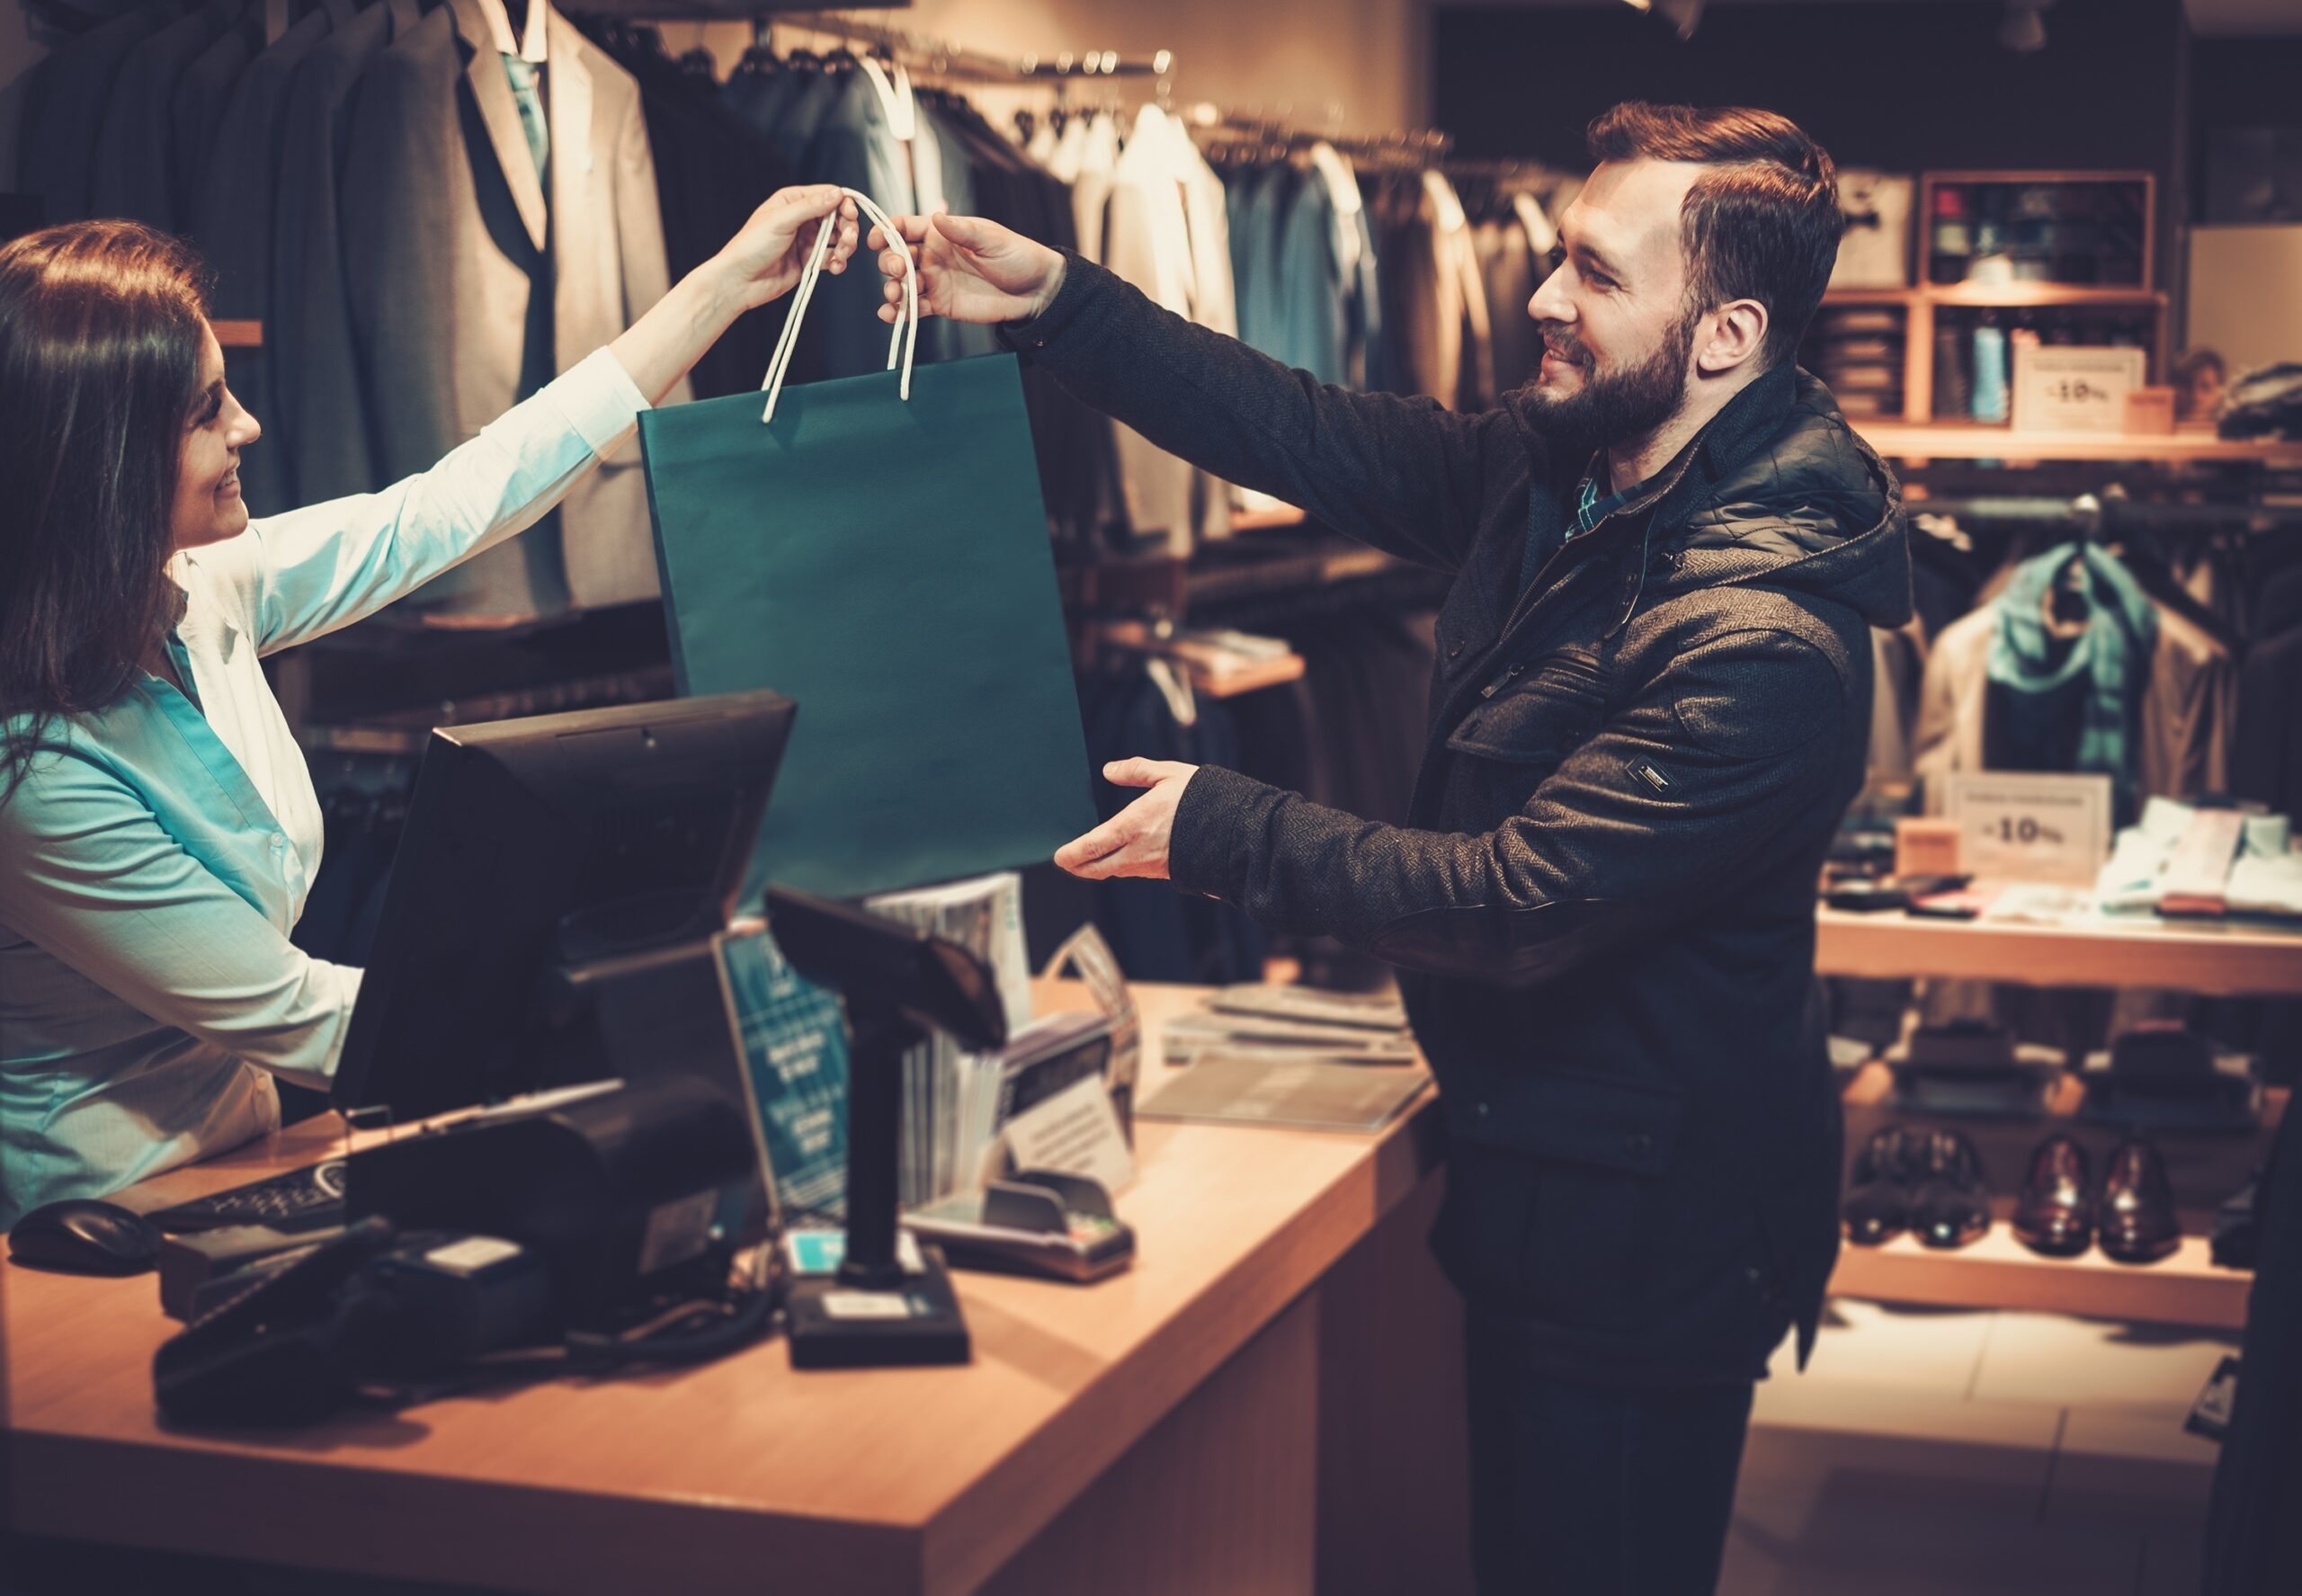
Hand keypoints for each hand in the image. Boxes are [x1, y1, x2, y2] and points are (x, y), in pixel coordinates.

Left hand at [713, 184, 858, 310]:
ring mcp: (807, 240)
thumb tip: (837, 194)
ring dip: (845, 247)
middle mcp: (802, 218)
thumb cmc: (751, 246)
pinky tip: (834, 267)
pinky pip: (831, 257)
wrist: (740, 281)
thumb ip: (811, 206)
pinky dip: (837, 262)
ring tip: (840, 256)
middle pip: (838, 217)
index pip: (829, 195)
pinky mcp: (809, 260)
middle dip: (847, 229)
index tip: (850, 215)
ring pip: (838, 238)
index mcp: (793, 201)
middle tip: (848, 241)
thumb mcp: (781, 220)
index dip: (844, 204)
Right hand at [869, 212, 1065, 325]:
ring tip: (895, 294)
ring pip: (902, 284)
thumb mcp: (991, 239)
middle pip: (897, 256)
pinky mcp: (940, 305)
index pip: (906, 227)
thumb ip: (962, 232)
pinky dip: (899, 313)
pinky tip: (890, 315)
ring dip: (892, 288)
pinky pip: (914, 309)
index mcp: (941, 233)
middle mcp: (933, 256)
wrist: (1035, 291)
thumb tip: (936, 217)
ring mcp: (934, 281)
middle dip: (889, 262)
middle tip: (898, 269)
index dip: (887, 230)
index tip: (876, 239)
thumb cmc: (1017, 256)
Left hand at [1055, 759, 1198, 880]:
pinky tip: (1119, 857)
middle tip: (1066, 862)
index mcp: (1133, 825)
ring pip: (1116, 871)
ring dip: (1098, 867)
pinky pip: (1135, 871)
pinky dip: (1120, 866)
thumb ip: (1136, 771)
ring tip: (1087, 860)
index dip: (1071, 853)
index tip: (1058, 856)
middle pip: (1097, 867)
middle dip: (1078, 867)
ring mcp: (1152, 865)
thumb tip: (1110, 770)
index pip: (1091, 846)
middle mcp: (1138, 851)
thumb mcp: (1168, 774)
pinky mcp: (1166, 872)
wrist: (1236, 831)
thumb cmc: (1203, 798)